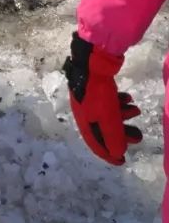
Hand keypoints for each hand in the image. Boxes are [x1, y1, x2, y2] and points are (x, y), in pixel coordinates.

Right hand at [64, 32, 141, 164]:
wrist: (92, 60)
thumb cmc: (98, 92)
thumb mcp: (108, 117)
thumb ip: (113, 137)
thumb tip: (117, 154)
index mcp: (84, 121)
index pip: (96, 144)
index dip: (109, 155)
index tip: (123, 161)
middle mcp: (85, 111)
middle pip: (105, 129)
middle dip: (123, 134)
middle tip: (138, 136)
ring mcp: (90, 98)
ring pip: (109, 114)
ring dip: (124, 117)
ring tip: (137, 111)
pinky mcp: (97, 87)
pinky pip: (110, 101)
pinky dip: (120, 103)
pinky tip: (129, 99)